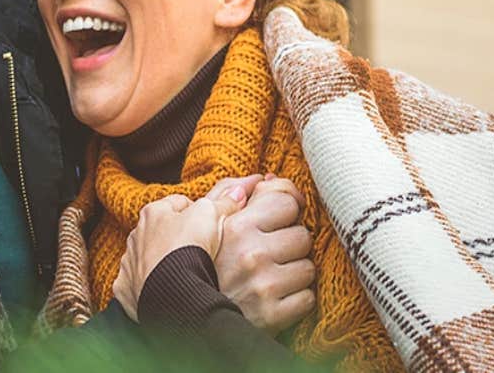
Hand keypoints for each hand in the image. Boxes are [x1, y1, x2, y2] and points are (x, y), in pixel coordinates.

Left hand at [112, 185, 249, 320]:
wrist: (171, 293)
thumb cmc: (188, 248)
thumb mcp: (211, 216)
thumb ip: (223, 202)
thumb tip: (238, 192)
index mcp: (153, 212)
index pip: (179, 203)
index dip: (199, 211)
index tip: (211, 223)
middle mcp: (136, 234)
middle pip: (162, 230)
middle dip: (179, 236)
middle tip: (201, 248)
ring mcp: (130, 262)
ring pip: (149, 256)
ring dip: (163, 260)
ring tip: (185, 271)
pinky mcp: (127, 287)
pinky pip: (139, 282)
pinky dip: (151, 284)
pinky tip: (166, 288)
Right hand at [212, 175, 315, 332]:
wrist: (185, 316)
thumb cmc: (199, 265)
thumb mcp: (203, 223)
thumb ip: (230, 193)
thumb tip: (265, 177)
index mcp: (235, 225)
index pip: (286, 201)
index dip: (286, 209)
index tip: (282, 218)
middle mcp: (251, 253)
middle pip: (303, 235)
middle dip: (290, 244)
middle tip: (270, 254)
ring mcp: (263, 285)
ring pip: (308, 267)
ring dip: (294, 273)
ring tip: (271, 276)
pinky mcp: (272, 315)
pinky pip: (307, 299)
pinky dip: (295, 300)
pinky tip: (275, 298)